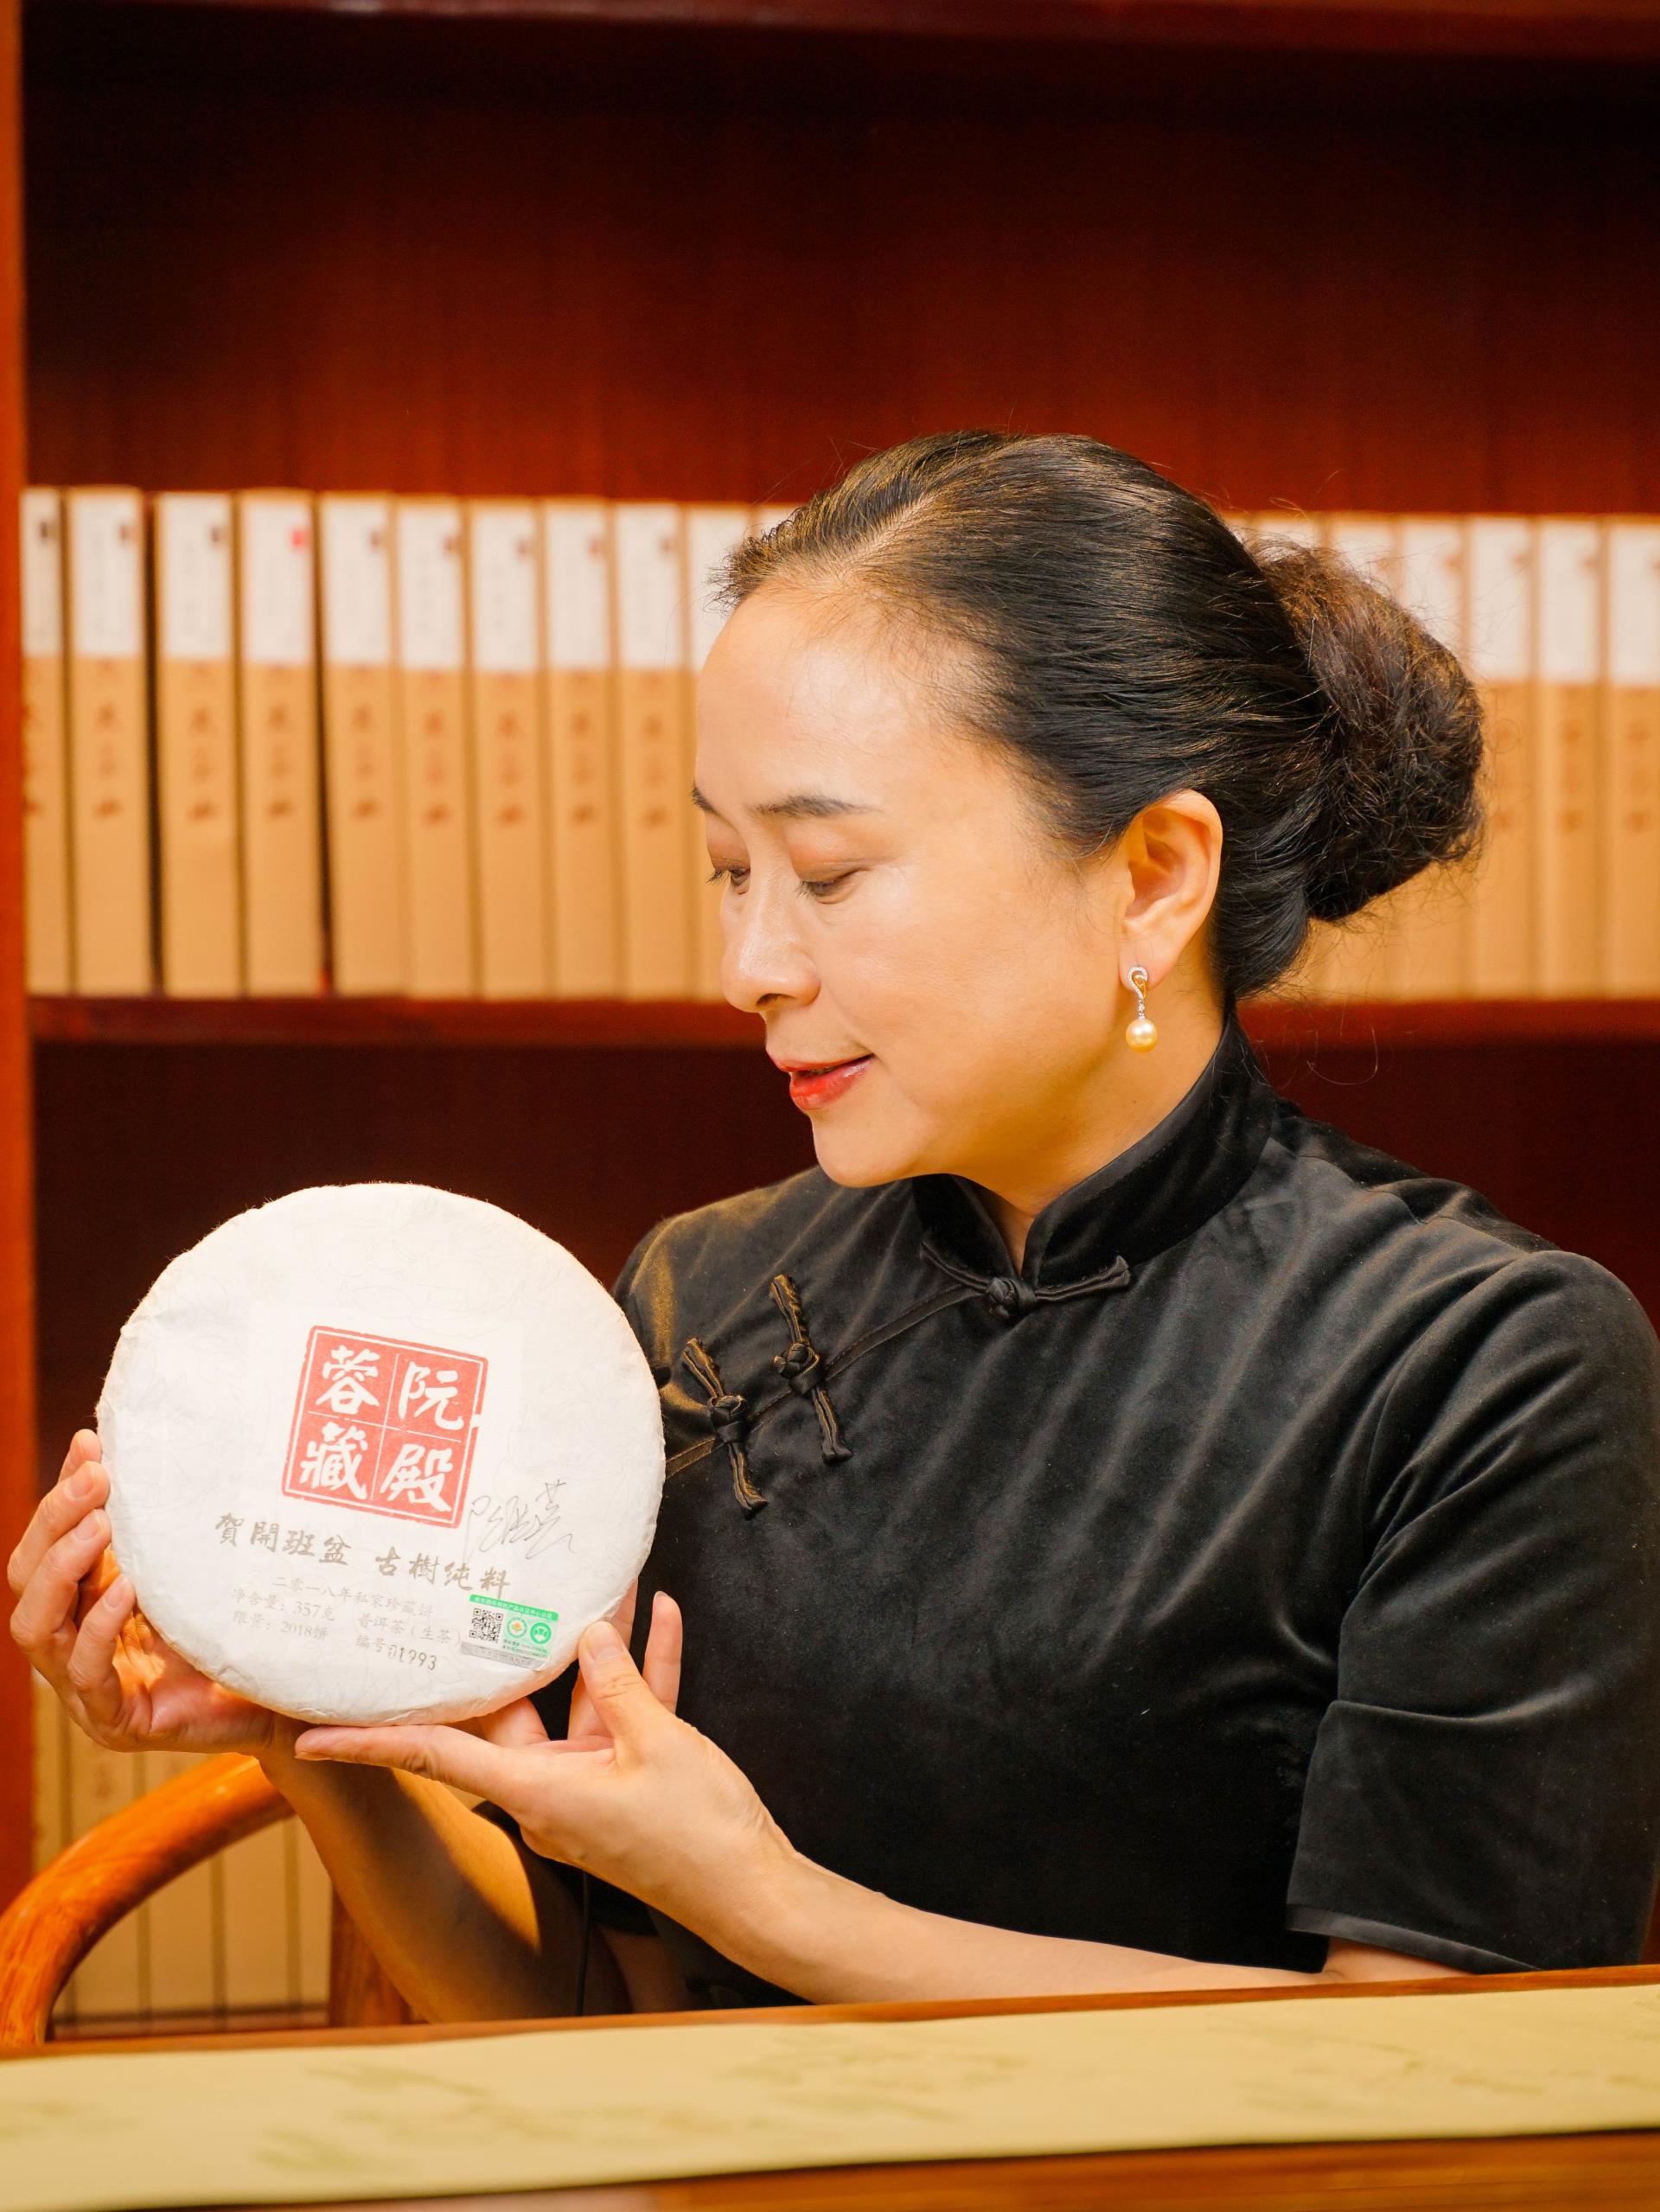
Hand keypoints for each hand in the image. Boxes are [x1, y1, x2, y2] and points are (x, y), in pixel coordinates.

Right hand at [6, 1429, 295, 1760]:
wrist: (282, 1697)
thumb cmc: (234, 1629)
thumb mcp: (191, 1569)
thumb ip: (160, 1525)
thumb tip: (140, 1446)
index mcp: (84, 1602)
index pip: (45, 1545)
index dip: (61, 1497)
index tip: (91, 1445)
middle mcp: (73, 1642)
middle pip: (27, 1578)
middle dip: (54, 1523)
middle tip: (94, 1479)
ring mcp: (87, 1688)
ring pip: (37, 1628)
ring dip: (64, 1569)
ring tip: (100, 1525)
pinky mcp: (116, 1721)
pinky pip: (87, 1674)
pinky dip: (99, 1628)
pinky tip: (125, 1591)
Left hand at [291, 1588, 794, 1934]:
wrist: (758, 1895)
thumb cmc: (698, 1834)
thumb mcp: (659, 1744)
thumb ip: (619, 1684)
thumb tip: (586, 1636)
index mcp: (539, 1793)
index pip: (435, 1758)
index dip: (371, 1744)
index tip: (309, 1736)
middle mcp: (552, 1793)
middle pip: (512, 1712)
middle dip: (511, 1650)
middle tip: (477, 1592)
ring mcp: (592, 1788)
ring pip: (580, 1703)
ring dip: (598, 1648)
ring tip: (606, 1582)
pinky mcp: (633, 1782)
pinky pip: (628, 1716)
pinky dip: (643, 1671)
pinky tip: (658, 1616)